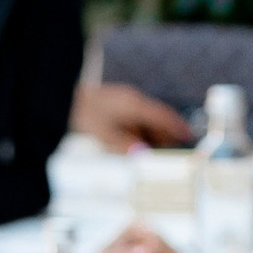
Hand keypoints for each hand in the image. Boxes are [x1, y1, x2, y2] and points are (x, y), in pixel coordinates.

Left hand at [71, 80, 192, 148]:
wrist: (64, 98)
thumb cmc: (84, 115)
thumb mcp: (103, 134)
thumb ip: (124, 145)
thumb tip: (143, 154)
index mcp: (133, 105)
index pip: (162, 116)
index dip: (177, 127)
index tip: (189, 136)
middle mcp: (133, 100)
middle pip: (157, 119)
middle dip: (165, 135)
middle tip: (172, 153)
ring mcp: (126, 101)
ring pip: (147, 120)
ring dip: (152, 135)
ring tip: (153, 152)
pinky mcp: (119, 105)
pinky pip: (137, 119)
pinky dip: (141, 131)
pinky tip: (136, 143)